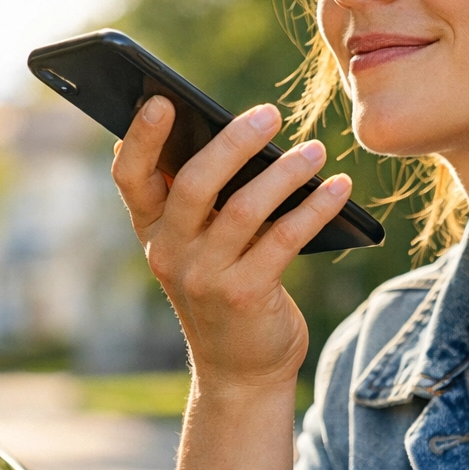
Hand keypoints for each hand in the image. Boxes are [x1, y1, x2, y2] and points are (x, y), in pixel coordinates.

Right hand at [111, 97, 351, 394]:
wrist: (240, 370)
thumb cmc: (224, 287)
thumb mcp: (198, 245)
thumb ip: (199, 198)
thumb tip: (235, 130)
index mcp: (151, 230)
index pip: (130, 177)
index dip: (141, 138)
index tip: (161, 99)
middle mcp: (170, 253)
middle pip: (194, 183)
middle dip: (232, 142)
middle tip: (269, 114)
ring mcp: (205, 277)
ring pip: (245, 208)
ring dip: (286, 173)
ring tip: (314, 150)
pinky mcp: (246, 296)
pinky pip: (285, 239)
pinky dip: (315, 207)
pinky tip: (338, 188)